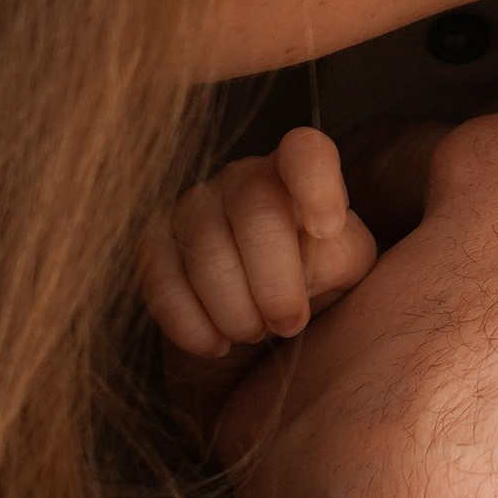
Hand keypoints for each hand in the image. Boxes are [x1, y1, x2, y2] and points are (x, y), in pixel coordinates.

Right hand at [140, 127, 377, 357]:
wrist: (254, 331)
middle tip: (289, 325)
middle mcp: (242, 179)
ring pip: (207, 250)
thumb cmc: (309, 289)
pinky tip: (216, 344)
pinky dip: (192, 325)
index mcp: (296, 177)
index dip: (316, 183)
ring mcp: (192, 207)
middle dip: (276, 284)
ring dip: (236, 311)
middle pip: (256, 210)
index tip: (327, 229)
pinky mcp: (153, 244)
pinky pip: (162, 282)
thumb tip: (315, 242)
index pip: (306, 153)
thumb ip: (339, 253)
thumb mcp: (344, 273)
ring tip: (254, 333)